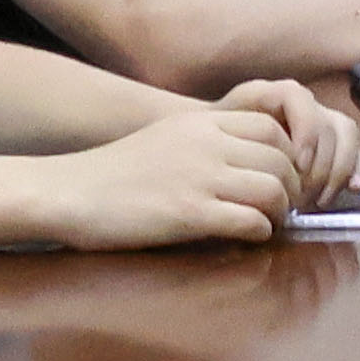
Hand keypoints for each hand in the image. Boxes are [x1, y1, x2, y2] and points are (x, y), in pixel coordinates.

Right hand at [39, 106, 296, 247]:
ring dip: (280, 212)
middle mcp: (206, 144)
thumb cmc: (114, 172)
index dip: (288, 155)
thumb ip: (207, 143)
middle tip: (284, 208)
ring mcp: (198, 178)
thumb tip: (245, 166)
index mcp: (201, 122)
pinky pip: (249, 221)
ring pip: (273, 190)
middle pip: (281, 160)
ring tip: (269, 224)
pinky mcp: (188, 214)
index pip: (272, 129)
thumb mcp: (167, 138)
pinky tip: (249, 238)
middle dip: (292, 188)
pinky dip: (259, 232)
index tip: (282, 178)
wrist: (68, 191)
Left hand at [220, 77, 359, 209]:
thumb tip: (259, 163)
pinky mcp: (331, 143)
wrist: (216, 148)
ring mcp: (319, 122)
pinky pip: (353, 150)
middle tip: (304, 196)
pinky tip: (351, 190)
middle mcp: (301, 104)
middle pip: (326, 124)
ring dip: (339, 170)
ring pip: (346, 136)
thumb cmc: (212, 142)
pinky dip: (355, 170)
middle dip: (321, 163)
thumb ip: (232, 136)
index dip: (306, 129)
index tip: (297, 165)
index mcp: (273, 94)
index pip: (300, 99)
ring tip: (321, 200)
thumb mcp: (214, 134)